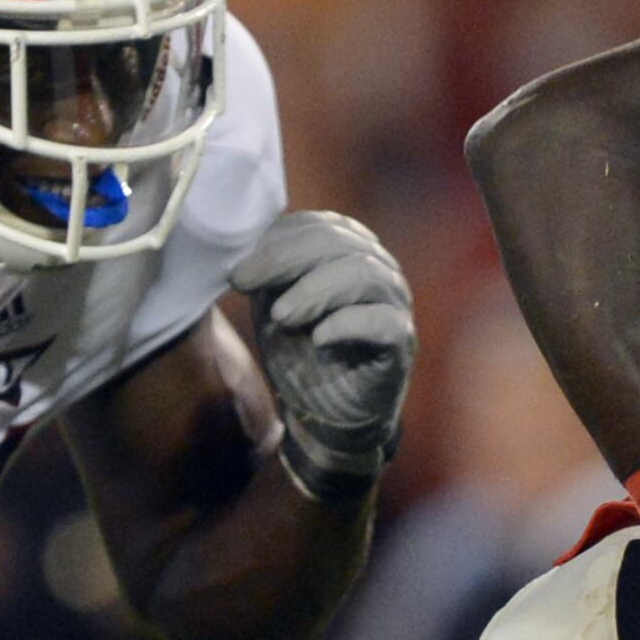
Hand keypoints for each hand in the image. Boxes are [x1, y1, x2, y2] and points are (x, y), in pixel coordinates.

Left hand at [235, 210, 414, 501]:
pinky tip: (318, 339)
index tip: (238, 273)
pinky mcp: (401, 340)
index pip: (316, 226)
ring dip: (313, 291)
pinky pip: (382, 323)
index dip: (274, 243)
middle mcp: (376, 266)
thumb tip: (240, 251)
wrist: (326, 413)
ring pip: (362, 274)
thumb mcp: (271, 306)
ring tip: (280, 316)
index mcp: (346, 248)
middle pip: (337, 241)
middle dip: (285, 260)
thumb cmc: (300, 351)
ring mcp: (393, 301)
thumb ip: (265, 276)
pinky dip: (347, 325)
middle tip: (247, 284)